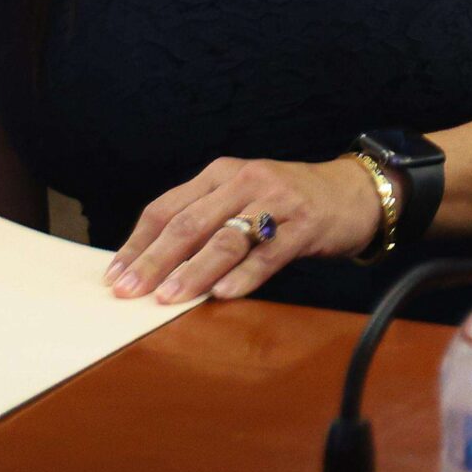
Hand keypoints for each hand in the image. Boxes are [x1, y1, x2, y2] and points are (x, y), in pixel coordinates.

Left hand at [107, 156, 384, 303]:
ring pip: (226, 238)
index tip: (116, 276)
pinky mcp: (306, 223)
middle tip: (132, 291)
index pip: (167, 208)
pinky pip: (269, 252)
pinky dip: (244, 275)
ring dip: (194, 271)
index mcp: (221, 174)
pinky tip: (223, 294)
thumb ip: (205, 220)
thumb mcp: (243, 198)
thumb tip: (153, 266)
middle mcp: (246, 181)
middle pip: (190, 223)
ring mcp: (278, 201)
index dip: (138, 244)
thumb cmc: (290, 202)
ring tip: (170, 298)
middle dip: (156, 260)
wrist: (355, 190)